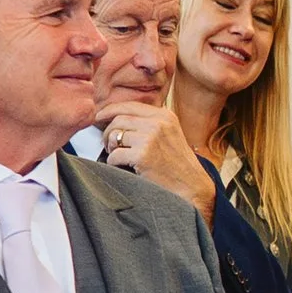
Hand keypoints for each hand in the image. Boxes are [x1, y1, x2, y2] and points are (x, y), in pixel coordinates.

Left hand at [97, 101, 216, 215]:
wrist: (192, 186)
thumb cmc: (179, 164)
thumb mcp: (171, 134)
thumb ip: (150, 123)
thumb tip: (117, 117)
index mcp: (164, 116)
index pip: (130, 106)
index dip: (110, 110)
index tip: (100, 117)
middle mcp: (158, 124)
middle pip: (119, 119)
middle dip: (108, 132)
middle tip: (109, 144)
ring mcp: (150, 139)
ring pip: (115, 135)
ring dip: (110, 147)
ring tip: (116, 154)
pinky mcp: (142, 156)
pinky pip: (115, 155)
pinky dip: (114, 162)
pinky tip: (122, 166)